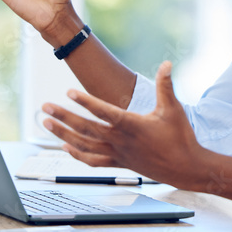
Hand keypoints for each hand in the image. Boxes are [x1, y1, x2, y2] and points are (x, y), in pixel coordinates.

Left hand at [41, 62, 201, 185]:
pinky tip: (65, 148)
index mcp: (132, 125)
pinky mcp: (119, 163)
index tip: (69, 92)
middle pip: (86, 128)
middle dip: (63, 117)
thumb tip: (166, 63)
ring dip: (63, 135)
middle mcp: (120, 141)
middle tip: (45, 107)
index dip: (85, 102)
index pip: (103, 112)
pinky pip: (93, 161)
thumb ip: (166, 85)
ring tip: (47, 124)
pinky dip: (77, 155)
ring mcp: (118, 154)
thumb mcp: (173, 109)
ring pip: (84, 145)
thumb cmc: (181, 138)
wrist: (186, 168)